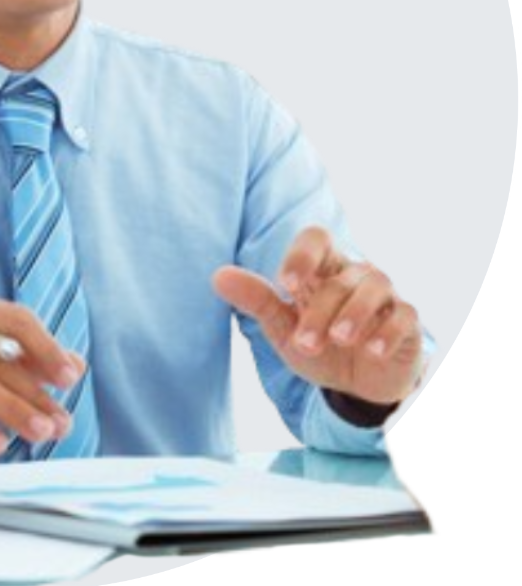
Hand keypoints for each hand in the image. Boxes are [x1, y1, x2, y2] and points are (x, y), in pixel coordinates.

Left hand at [212, 227, 424, 406]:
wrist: (355, 385)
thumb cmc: (317, 344)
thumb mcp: (282, 327)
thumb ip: (256, 300)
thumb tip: (218, 276)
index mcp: (321, 269)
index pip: (316, 239)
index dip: (302, 255)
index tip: (287, 284)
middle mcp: (354, 275)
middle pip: (338, 278)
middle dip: (319, 312)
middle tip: (304, 342)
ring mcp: (383, 297)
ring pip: (373, 288)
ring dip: (354, 314)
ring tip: (339, 340)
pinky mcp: (406, 323)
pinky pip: (404, 315)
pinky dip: (388, 331)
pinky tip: (372, 351)